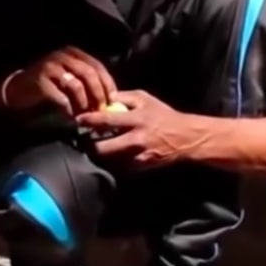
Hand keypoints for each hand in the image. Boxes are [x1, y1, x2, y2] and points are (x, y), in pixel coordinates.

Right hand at [3, 47, 115, 115]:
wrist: (17, 90)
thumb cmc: (48, 86)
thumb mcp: (69, 77)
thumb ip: (86, 81)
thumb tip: (110, 97)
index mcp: (71, 53)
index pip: (97, 65)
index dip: (107, 83)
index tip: (113, 99)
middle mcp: (61, 56)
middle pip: (88, 73)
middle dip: (98, 93)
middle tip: (101, 109)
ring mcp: (49, 67)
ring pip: (76, 85)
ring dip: (84, 102)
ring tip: (85, 113)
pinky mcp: (40, 81)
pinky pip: (61, 97)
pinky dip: (68, 108)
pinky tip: (69, 115)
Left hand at [75, 90, 206, 167]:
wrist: (186, 138)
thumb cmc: (163, 116)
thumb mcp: (145, 99)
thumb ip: (123, 97)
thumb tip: (101, 98)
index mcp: (137, 120)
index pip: (106, 120)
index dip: (88, 121)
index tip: (78, 120)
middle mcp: (136, 139)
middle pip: (102, 149)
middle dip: (89, 146)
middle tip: (83, 141)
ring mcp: (138, 156)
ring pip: (109, 161)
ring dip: (99, 155)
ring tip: (95, 148)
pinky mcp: (141, 168)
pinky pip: (119, 167)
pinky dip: (112, 162)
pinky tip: (112, 155)